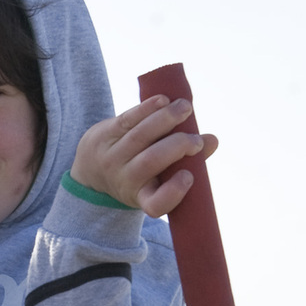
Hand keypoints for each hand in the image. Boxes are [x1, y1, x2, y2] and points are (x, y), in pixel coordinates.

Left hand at [70, 96, 217, 217]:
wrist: (92, 166)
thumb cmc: (140, 172)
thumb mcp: (160, 176)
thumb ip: (189, 161)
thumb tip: (213, 140)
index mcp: (141, 196)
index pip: (155, 204)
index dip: (172, 192)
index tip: (189, 177)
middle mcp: (123, 180)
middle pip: (150, 162)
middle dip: (178, 146)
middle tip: (195, 139)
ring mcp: (111, 157)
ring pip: (139, 136)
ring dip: (166, 119)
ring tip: (186, 108)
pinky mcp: (104, 135)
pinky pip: (127, 120)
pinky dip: (147, 109)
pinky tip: (164, 100)